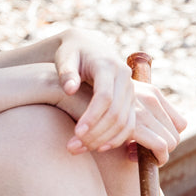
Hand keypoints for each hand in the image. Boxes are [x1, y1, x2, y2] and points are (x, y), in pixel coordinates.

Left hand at [53, 30, 185, 164]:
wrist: (88, 46)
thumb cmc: (71, 53)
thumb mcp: (64, 58)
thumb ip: (66, 72)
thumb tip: (69, 88)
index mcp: (108, 66)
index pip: (105, 97)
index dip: (92, 117)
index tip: (76, 133)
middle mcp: (124, 79)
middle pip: (116, 113)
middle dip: (95, 133)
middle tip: (72, 147)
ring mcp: (130, 91)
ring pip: (125, 122)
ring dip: (104, 140)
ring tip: (78, 150)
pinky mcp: (131, 101)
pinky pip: (130, 125)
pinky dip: (116, 139)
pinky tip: (97, 148)